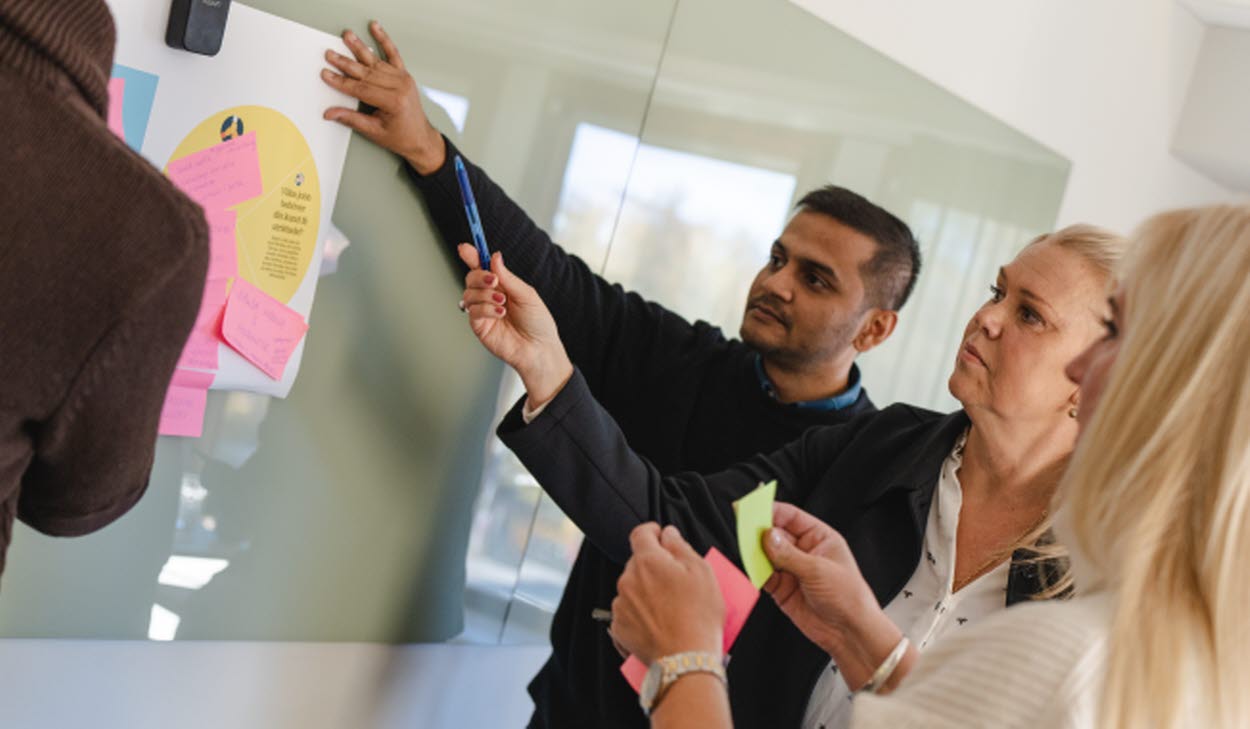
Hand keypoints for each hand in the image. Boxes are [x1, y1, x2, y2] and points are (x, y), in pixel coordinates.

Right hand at [321, 21, 445, 173]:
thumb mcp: (374, 131)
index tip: (327, 75)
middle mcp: (400, 87)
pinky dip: (384, 40)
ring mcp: (403, 79)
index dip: (341, 82)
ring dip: (359, 48)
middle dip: (346, 63)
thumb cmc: (401, 137)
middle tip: (330, 54)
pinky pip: (393, 54)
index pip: (361, 89)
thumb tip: (331, 113)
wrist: (421, 138)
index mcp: (393, 102)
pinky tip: (376, 29)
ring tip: (347, 36)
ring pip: (376, 61)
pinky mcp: (404, 75)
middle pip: (366, 72)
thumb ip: (352, 119)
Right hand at [458, 244, 571, 406]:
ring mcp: (483, 311)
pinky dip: (486, 308)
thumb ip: (508, 277)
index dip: (472, 256)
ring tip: (502, 303)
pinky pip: (472, 310)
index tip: (465, 248)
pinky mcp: (479, 326)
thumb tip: (494, 256)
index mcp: (502, 285)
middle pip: (471, 277)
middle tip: (493, 280)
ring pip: (468, 293)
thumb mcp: (526, 294)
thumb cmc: (538, 322)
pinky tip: (500, 313)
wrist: (539, 348)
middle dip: (479, 275)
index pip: (482, 267)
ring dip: (485, 294)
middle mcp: (489, 296)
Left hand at [610, 524, 724, 665]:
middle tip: (677, 581)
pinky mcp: (619, 628)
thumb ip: (680, 546)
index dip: (652, 531)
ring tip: (670, 608)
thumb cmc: (698, 616)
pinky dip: (640, 614)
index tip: (660, 536)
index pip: (640, 533)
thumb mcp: (701, 571)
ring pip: (632, 589)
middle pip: (637, 563)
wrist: (686, 660)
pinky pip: (628, 613)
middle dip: (654, 566)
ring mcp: (621, 606)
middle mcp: (628, 580)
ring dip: (646, 591)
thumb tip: (668, 534)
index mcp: (647, 562)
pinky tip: (659, 623)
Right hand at [763, 502, 906, 688]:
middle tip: (743, 529)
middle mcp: (804, 551)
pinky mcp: (782, 588)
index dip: (770, 510)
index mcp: (819, 537)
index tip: (751, 508)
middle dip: (759, 531)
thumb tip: (767, 536)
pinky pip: (764, 575)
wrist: (849, 632)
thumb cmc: (848, 597)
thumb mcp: (818, 570)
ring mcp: (792, 569)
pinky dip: (755, 571)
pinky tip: (752, 569)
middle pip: (775, 533)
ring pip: (766, 554)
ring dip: (755, 552)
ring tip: (746, 550)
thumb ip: (789, 554)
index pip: (790, 516)